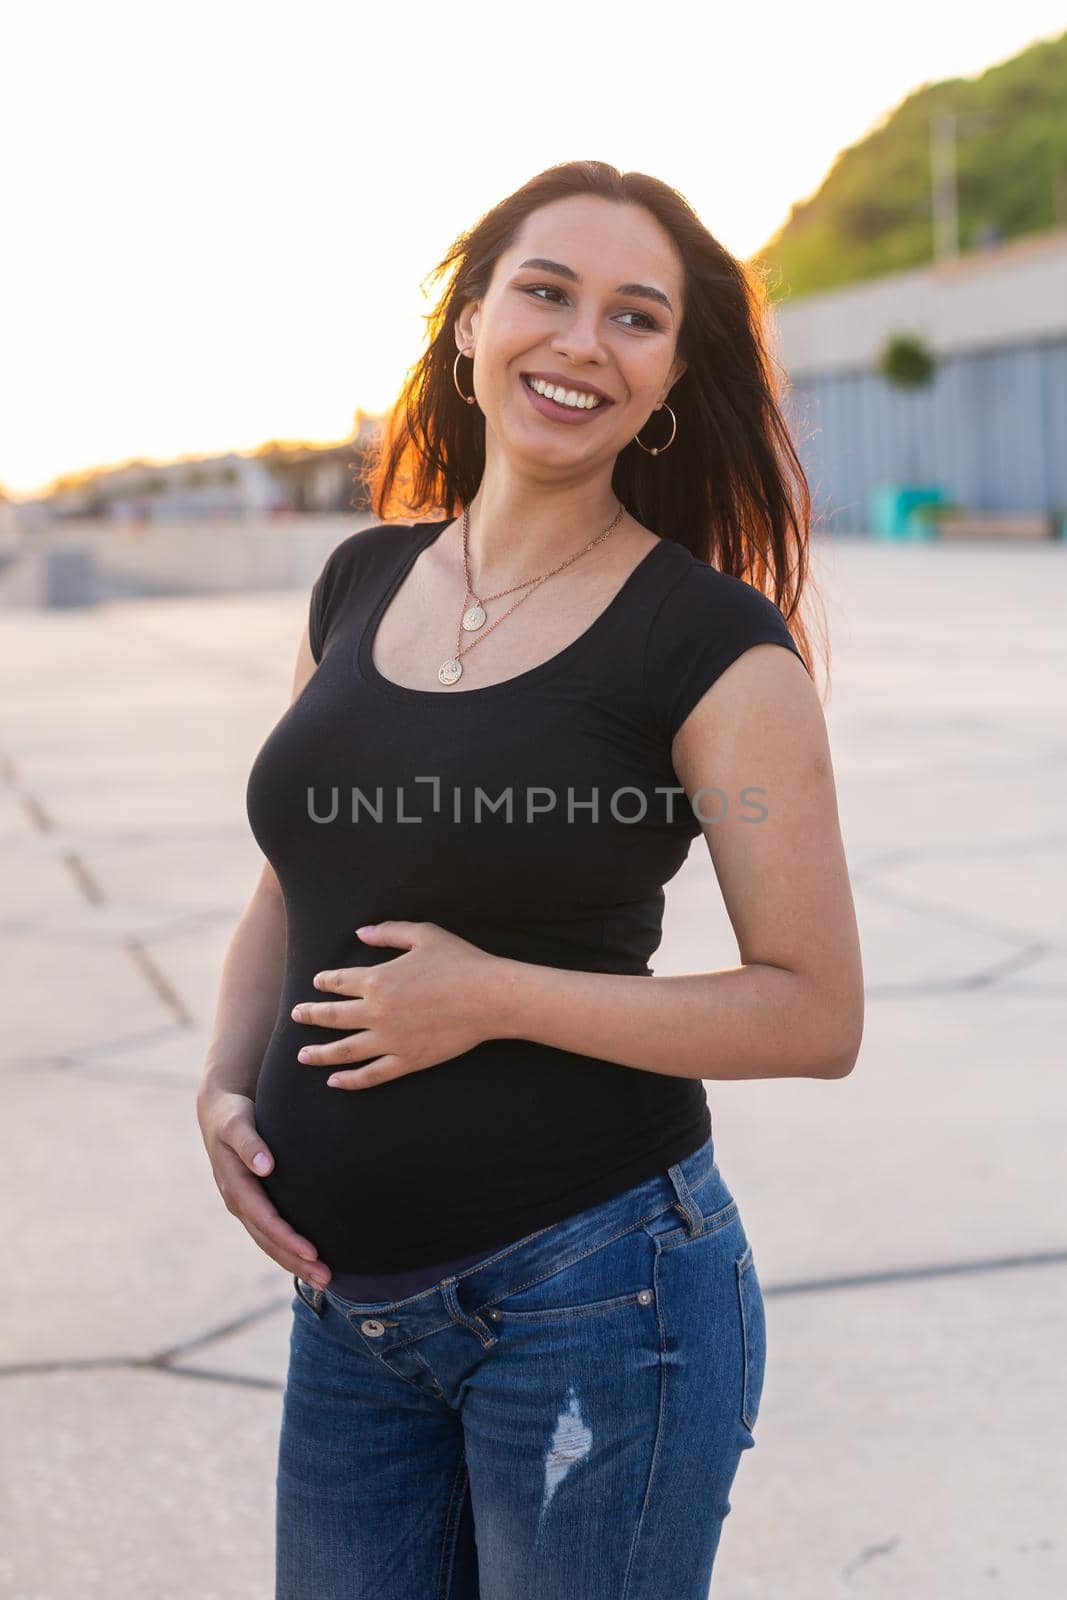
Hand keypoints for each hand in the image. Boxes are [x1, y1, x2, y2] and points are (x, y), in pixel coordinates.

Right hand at [196, 1088, 331, 1288]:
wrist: (218, 1111)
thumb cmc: (231, 1114)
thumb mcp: (236, 1123)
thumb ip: (249, 1142)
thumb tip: (265, 1165)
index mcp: (234, 1185)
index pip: (264, 1219)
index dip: (287, 1238)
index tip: (312, 1252)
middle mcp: (238, 1201)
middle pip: (268, 1240)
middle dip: (295, 1261)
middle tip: (326, 1278)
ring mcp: (244, 1205)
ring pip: (268, 1242)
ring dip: (294, 1262)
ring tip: (324, 1279)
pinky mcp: (252, 1203)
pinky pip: (269, 1234)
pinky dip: (288, 1250)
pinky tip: (308, 1260)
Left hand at [291, 920, 506, 1090]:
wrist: (490, 997)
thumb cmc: (460, 961)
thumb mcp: (424, 935)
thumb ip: (388, 932)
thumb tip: (360, 933)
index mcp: (378, 979)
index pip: (339, 982)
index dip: (325, 982)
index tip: (317, 983)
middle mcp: (377, 1012)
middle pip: (332, 1017)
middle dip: (310, 1015)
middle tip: (296, 1015)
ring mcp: (391, 1040)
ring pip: (344, 1050)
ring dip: (319, 1054)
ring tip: (303, 1056)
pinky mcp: (408, 1060)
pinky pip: (372, 1074)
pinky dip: (350, 1080)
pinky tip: (335, 1081)